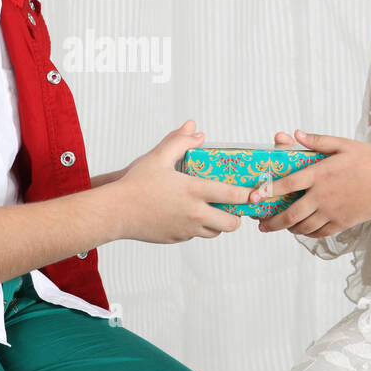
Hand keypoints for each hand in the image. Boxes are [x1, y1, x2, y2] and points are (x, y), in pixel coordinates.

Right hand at [112, 120, 254, 243]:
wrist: (116, 212)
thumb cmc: (135, 184)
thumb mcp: (158, 157)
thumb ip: (178, 142)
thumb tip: (195, 131)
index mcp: (193, 191)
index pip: (232, 196)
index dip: (248, 195)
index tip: (255, 192)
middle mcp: (194, 214)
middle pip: (231, 223)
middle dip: (237, 216)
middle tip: (233, 205)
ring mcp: (186, 230)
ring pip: (215, 232)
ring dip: (218, 223)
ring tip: (212, 209)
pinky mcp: (176, 239)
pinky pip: (196, 236)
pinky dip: (199, 227)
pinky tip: (189, 215)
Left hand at [253, 129, 370, 236]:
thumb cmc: (370, 161)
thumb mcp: (344, 145)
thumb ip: (318, 141)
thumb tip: (295, 134)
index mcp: (321, 174)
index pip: (287, 184)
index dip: (268, 191)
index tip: (253, 198)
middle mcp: (323, 196)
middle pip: (291, 214)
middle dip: (272, 221)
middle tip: (260, 224)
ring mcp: (333, 212)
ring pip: (303, 226)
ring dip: (288, 228)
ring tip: (278, 226)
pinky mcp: (343, 223)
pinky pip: (319, 233)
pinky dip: (307, 233)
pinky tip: (302, 229)